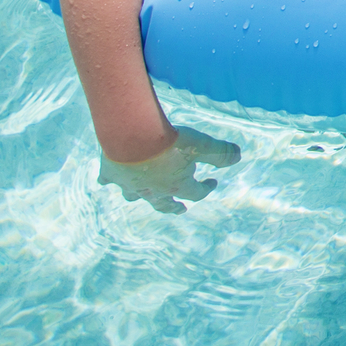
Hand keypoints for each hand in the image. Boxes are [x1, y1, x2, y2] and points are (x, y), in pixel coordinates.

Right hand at [100, 125, 240, 212]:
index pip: (196, 193)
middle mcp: (152, 191)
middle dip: (174, 207)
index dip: (207, 188)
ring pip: (135, 196)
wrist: (132, 135)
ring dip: (142, 195)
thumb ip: (221, 152)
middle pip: (164, 205)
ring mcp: (130, 184)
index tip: (213, 181)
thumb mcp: (202, 144)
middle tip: (180, 210)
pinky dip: (110, 180)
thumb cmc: (170, 141)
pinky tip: (107, 180)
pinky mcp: (111, 174)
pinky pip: (108, 180)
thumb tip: (238, 157)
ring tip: (145, 195)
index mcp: (176, 186)